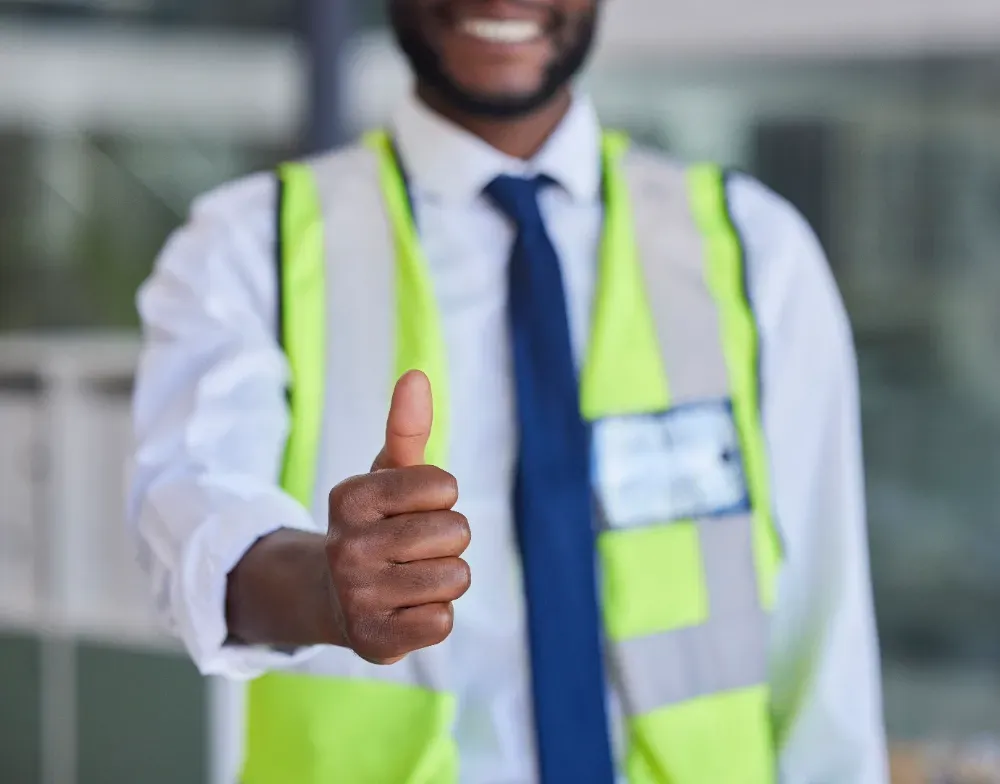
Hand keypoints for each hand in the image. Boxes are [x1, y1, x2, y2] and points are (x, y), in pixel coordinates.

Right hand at [325, 370, 470, 663]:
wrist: (336, 597)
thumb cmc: (378, 525)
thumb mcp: (390, 474)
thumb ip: (407, 427)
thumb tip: (417, 375)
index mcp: (349, 496)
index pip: (445, 485)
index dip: (442, 497)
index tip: (413, 507)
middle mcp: (346, 546)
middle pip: (456, 532)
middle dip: (448, 538)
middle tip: (414, 548)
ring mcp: (356, 596)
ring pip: (456, 578)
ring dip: (445, 578)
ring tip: (410, 578)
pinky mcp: (372, 640)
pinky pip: (443, 622)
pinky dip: (435, 616)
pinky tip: (406, 609)